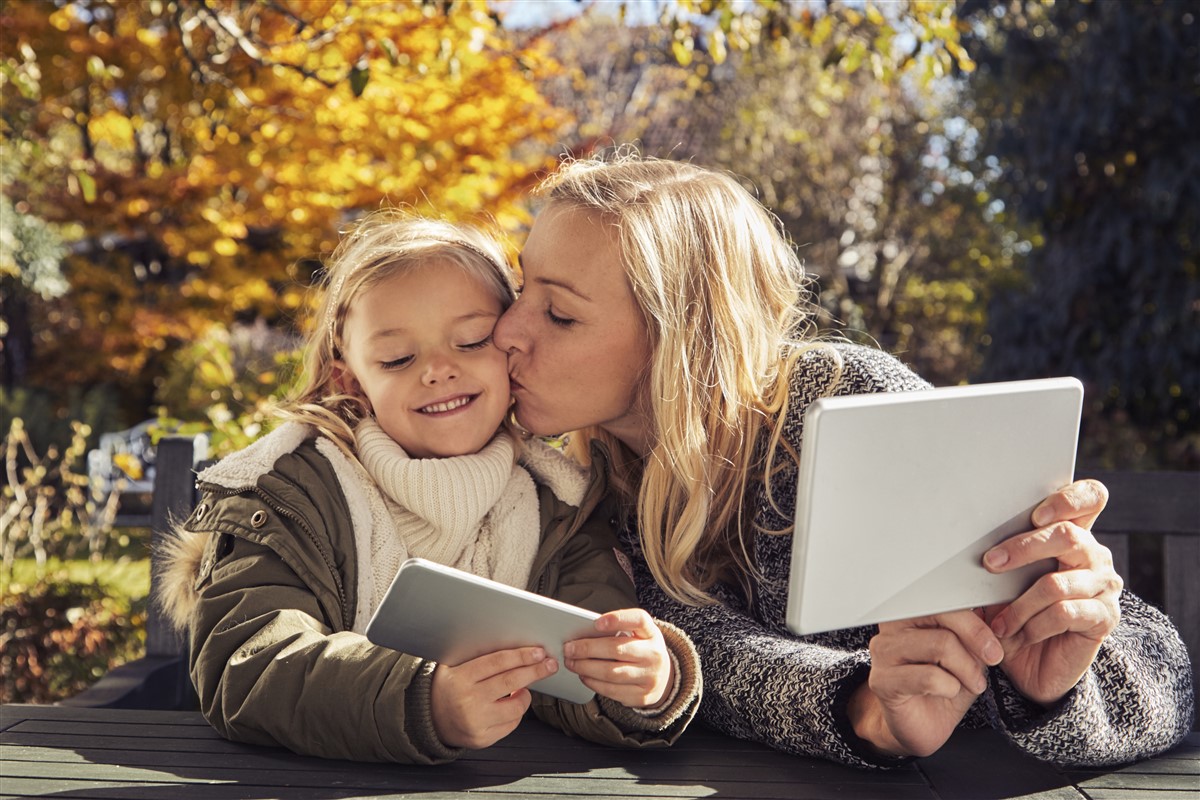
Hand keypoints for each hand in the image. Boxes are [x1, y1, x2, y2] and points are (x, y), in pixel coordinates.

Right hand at [430, 646, 556, 748]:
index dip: (522, 656)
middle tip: (550, 664)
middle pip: (512, 682)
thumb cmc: (448, 687)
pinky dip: (516, 713)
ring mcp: (476, 722)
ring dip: (526, 695)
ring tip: (523, 688)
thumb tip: (518, 647)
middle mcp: (468, 701)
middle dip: (535, 671)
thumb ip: (481, 657)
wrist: (429, 718)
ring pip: (516, 706)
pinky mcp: (482, 739)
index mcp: (461, 678)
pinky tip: (510, 705)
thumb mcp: (455, 666)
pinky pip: (511, 724)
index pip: (498, 662)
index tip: (539, 652)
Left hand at [563, 608, 672, 708]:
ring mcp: (649, 677)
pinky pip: (612, 690)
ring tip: (571, 663)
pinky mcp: (641, 696)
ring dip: (585, 668)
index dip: (617, 619)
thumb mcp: (637, 635)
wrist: (663, 677)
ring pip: (611, 672)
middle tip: (569, 648)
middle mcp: (654, 654)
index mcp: (651, 632)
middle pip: (617, 649)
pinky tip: (583, 676)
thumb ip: (617, 630)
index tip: (596, 623)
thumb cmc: (640, 649)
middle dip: (588, 649)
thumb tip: (582, 635)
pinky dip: (593, 683)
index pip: (638, 620)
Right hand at [855, 610, 1003, 756]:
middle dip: (975, 640)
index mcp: (911, 614)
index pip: (943, 601)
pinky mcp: (882, 680)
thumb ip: (973, 636)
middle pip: (941, 617)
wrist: (920, 725)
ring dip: (966, 669)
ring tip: (972, 682)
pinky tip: (948, 692)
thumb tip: (992, 621)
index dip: (973, 621)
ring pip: (939, 645)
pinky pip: (928, 677)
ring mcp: (884, 652)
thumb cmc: (942, 687)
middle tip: (993, 658)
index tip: (994, 644)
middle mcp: (892, 627)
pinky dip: (950, 687)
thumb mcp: (966, 657)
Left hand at [982, 479, 1121, 704]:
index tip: (1036, 513)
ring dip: (1019, 604)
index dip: (1068, 498)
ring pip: (1056, 582)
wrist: (1031, 666)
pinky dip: (1033, 625)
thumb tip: (961, 539)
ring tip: (997, 622)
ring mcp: (1104, 585)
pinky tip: (1017, 635)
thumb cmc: (1013, 612)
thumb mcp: (1001, 583)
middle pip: (1067, 535)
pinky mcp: (1104, 617)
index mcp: (1072, 535)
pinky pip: (1065, 613)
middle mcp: (1094, 555)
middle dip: (1023, 547)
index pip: (1090, 497)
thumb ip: (997, 557)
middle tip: (990, 562)